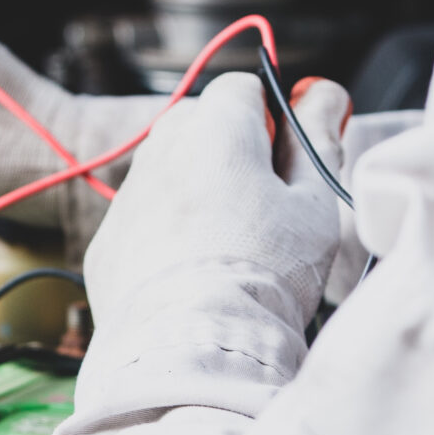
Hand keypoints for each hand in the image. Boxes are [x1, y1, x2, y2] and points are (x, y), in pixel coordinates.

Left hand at [82, 72, 350, 340]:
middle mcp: (161, 147)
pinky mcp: (108, 244)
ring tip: (234, 256)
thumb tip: (325, 94)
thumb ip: (319, 139)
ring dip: (203, 200)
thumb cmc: (263, 273)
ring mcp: (128, 196)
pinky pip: (147, 224)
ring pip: (176, 178)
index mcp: (216, 125)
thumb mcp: (314, 203)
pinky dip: (170, 240)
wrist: (193, 346)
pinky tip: (198, 281)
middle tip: (270, 215)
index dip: (277, 124)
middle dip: (237, 157)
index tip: (293, 165)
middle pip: (206, 130)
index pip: (248, 89)